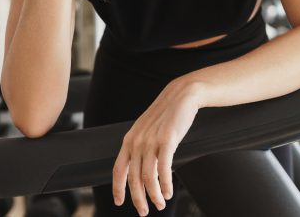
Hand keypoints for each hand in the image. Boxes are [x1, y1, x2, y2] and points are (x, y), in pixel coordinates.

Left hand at [112, 79, 203, 214]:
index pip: (118, 169)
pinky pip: (164, 169)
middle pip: (133, 178)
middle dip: (138, 198)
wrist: (182, 95)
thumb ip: (141, 145)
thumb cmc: (167, 114)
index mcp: (129, 139)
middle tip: (144, 211)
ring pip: (148, 177)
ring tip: (160, 203)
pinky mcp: (167, 141)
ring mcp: (151, 141)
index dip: (118, 188)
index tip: (119, 202)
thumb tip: (141, 167)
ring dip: (154, 195)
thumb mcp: (147, 129)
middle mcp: (137, 142)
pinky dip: (165, 184)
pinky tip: (169, 192)